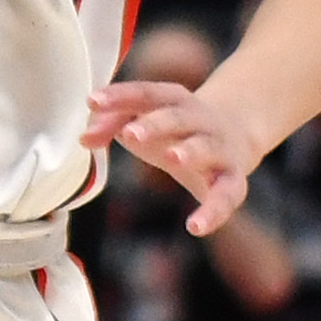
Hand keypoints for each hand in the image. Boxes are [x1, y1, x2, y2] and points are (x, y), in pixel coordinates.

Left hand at [87, 77, 261, 236]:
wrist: (237, 132)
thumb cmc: (174, 128)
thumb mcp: (143, 120)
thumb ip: (111, 124)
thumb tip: (84, 139)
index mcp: (174, 100)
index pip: (145, 93)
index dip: (119, 96)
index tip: (92, 102)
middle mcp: (200, 119)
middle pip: (177, 117)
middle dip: (154, 124)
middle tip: (130, 134)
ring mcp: (219, 147)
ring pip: (207, 147)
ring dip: (191, 151)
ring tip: (173, 158)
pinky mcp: (233, 178)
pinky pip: (227, 195)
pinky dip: (214, 211)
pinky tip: (195, 227)